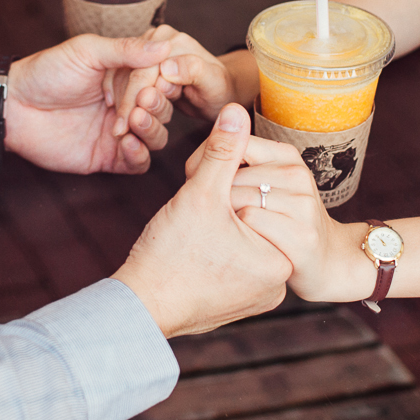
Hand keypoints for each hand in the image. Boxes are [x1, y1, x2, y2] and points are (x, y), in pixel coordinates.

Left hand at [0, 34, 177, 174]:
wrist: (14, 107)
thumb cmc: (47, 72)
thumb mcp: (87, 52)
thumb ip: (126, 50)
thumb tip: (165, 47)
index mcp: (126, 76)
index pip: (160, 80)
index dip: (165, 82)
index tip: (160, 81)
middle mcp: (127, 103)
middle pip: (162, 110)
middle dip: (158, 107)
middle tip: (143, 101)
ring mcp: (119, 131)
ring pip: (156, 137)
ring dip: (152, 129)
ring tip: (134, 120)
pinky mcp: (108, 157)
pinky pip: (138, 163)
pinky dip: (139, 155)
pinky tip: (127, 143)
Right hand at [116, 105, 291, 335]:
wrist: (138, 309)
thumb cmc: (168, 256)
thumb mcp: (199, 194)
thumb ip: (222, 151)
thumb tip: (237, 110)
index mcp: (281, 258)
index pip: (257, 198)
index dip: (221, 190)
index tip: (197, 208)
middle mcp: (278, 284)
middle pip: (251, 221)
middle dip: (219, 211)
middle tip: (190, 225)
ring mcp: (259, 298)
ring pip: (240, 240)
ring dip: (216, 229)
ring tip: (188, 239)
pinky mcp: (238, 304)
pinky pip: (231, 264)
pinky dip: (213, 253)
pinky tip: (191, 255)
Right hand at [122, 29, 258, 122]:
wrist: (219, 91)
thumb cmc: (220, 90)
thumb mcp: (213, 83)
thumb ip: (194, 71)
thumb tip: (167, 67)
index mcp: (173, 41)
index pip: (144, 71)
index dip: (133, 99)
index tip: (124, 126)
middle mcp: (157, 40)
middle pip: (131, 74)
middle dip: (125, 104)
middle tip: (118, 132)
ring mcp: (147, 50)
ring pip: (124, 78)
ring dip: (120, 104)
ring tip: (119, 130)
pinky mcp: (142, 62)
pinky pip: (124, 80)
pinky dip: (120, 99)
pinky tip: (120, 119)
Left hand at [187, 136, 372, 303]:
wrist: (328, 260)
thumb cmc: (284, 220)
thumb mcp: (267, 183)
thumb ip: (238, 162)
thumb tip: (207, 140)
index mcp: (287, 156)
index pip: (235, 143)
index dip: (210, 163)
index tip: (203, 183)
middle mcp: (297, 174)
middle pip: (230, 174)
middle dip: (211, 193)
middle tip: (214, 215)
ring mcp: (302, 204)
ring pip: (236, 198)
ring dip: (223, 216)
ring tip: (228, 230)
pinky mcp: (301, 235)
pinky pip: (249, 222)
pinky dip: (239, 234)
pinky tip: (245, 244)